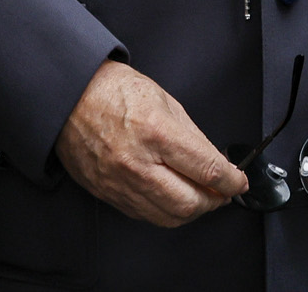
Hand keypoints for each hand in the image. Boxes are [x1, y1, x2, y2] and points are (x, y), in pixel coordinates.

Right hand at [55, 61, 245, 226]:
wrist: (69, 96)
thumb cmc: (113, 90)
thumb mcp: (164, 100)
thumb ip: (193, 136)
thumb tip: (216, 163)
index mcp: (155, 132)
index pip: (207, 170)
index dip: (232, 180)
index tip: (238, 181)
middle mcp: (137, 163)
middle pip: (191, 203)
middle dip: (215, 201)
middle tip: (222, 191)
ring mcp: (120, 183)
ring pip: (169, 217)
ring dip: (192, 211)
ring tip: (199, 195)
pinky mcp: (108, 194)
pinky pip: (146, 216)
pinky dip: (166, 212)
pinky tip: (171, 196)